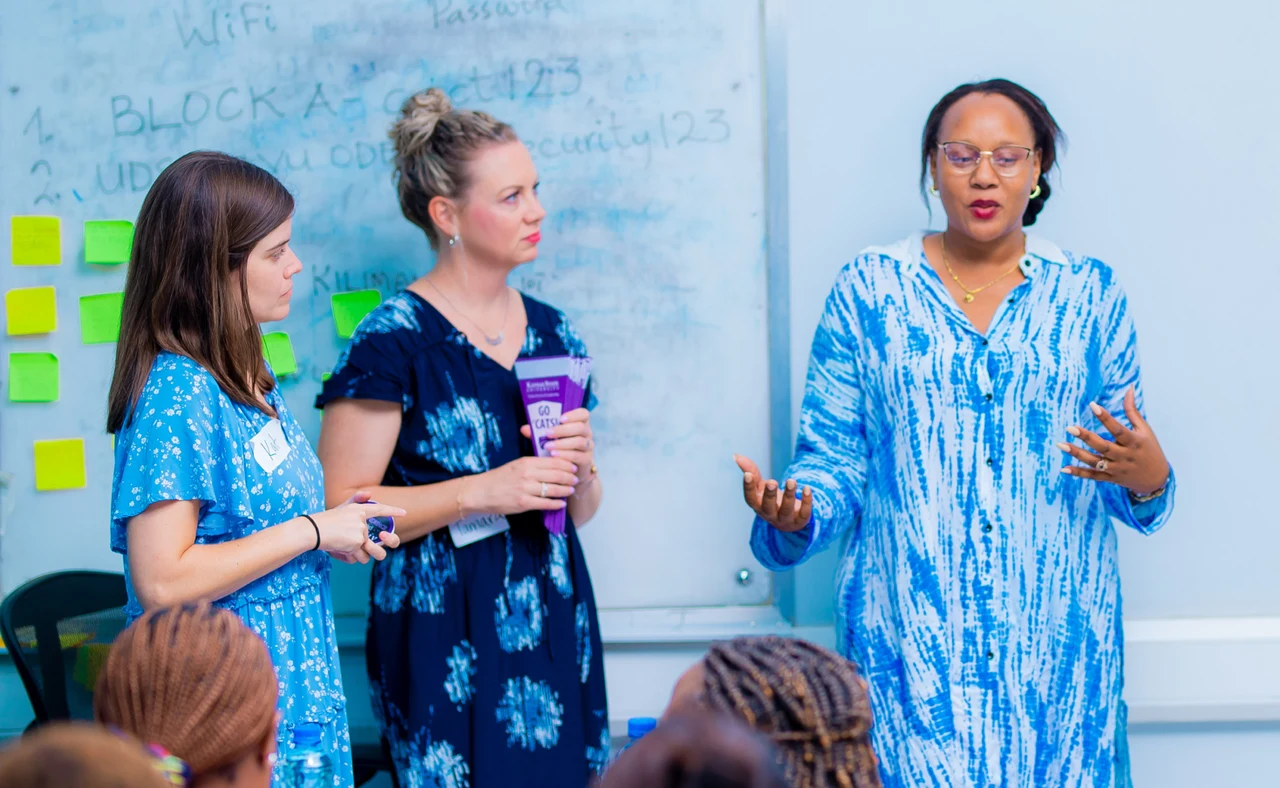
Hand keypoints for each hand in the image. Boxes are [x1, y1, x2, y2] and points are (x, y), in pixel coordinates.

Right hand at [311, 491, 404, 563]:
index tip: (404, 513)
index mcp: (357, 510)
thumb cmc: (324, 522)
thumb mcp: (340, 510)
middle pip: (382, 540)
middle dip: (384, 546)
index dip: (392, 511)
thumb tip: (369, 493)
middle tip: (377, 545)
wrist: (311, 531)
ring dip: (360, 555)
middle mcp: (361, 520)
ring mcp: (360, 532)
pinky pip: (358, 557)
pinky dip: (348, 558)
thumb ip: (355, 502)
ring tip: (347, 551)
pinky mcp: (356, 543)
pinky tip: (338, 550)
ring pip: (370, 552)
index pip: (379, 510)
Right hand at [465, 456, 579, 516]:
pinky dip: (556, 504)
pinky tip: (562, 503)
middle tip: (576, 479)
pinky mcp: (523, 503)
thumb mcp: (516, 465)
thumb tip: (553, 465)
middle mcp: (527, 474)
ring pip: (553, 489)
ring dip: (565, 490)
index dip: (567, 464)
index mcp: (526, 462)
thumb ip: (533, 464)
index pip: (553, 461)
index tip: (573, 466)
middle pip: (557, 474)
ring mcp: (526, 489)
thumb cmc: (499, 478)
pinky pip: (545, 503)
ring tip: (571, 490)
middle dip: (570, 477)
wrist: (480, 492)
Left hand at [521, 407, 595, 472]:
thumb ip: (538, 433)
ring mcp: (588, 448)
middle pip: (581, 428)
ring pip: (580, 442)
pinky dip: (565, 455)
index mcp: (579, 423)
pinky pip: (578, 456)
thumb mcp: (548, 439)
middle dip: (563, 430)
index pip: (583, 414)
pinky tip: (554, 456)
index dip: (574, 415)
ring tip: (548, 447)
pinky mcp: (586, 461)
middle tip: (548, 434)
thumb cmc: (558, 449)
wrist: (568, 471)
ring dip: (563, 444)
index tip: (560, 418)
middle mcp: (587, 434)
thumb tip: (524, 428)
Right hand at [734, 454, 811, 532]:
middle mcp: (770, 514)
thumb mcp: (761, 486)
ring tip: (791, 481)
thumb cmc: (771, 499)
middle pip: (768, 507)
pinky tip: (807, 488)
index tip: (748, 475)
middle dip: (770, 495)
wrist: (789, 520)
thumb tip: (736, 456)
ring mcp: (785, 519)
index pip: (750, 499)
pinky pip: (804, 513)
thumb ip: (751, 471)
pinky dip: (806, 501)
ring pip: (786, 509)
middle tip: (772, 482)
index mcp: (758, 505)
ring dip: (789, 495)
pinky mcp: (800, 520)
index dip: (748, 488)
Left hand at [1057, 387, 1170, 494]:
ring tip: (1060, 444)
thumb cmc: (1150, 448)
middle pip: (1103, 447)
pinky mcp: (1111, 478)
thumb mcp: (1144, 430)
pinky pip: (1093, 476)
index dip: (1105, 417)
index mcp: (1134, 442)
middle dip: (1086, 437)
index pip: (1118, 429)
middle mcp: (1125, 456)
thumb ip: (1132, 410)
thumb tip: (1129, 388)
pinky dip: (1079, 473)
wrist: (1157, 479)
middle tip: (1070, 427)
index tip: (1092, 405)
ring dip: (1077, 454)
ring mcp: (1117, 469)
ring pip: (1094, 462)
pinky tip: (1064, 468)